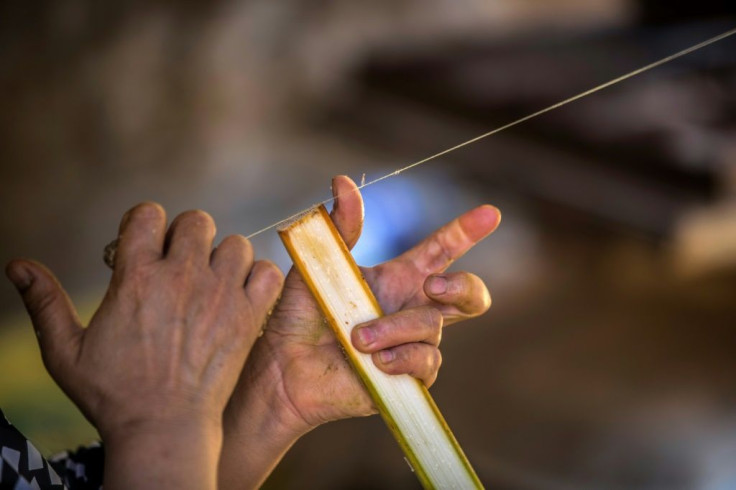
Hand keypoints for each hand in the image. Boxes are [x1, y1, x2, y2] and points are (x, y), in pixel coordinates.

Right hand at [6, 202, 283, 489]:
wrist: (164, 430)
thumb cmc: (113, 394)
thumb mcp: (66, 351)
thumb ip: (44, 303)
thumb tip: (16, 265)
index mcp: (136, 277)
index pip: (148, 213)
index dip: (145, 225)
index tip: (144, 247)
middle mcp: (181, 277)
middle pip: (196, 220)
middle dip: (186, 237)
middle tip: (180, 265)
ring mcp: (219, 295)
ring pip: (235, 243)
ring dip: (223, 258)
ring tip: (211, 283)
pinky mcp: (248, 316)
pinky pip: (267, 273)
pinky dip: (257, 278)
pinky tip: (241, 295)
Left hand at [220, 176, 499, 487]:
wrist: (282, 367)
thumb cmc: (298, 316)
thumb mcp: (317, 266)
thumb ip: (339, 228)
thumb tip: (343, 182)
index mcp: (398, 279)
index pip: (442, 251)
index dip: (467, 231)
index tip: (489, 213)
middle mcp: (411, 310)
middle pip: (469, 297)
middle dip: (463, 286)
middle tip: (434, 285)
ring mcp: (412, 345)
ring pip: (431, 328)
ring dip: (395, 328)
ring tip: (357, 338)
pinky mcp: (407, 377)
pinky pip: (425, 363)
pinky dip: (401, 358)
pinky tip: (376, 361)